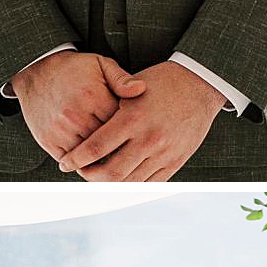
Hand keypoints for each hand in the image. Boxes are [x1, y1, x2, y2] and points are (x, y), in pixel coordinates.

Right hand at [12, 50, 145, 160]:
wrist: (36, 71)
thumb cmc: (74, 69)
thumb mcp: (100, 64)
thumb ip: (122, 78)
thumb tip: (141, 90)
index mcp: (92, 96)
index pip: (120, 123)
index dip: (131, 130)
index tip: (140, 133)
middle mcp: (75, 115)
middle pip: (106, 142)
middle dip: (119, 146)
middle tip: (132, 151)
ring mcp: (59, 130)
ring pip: (89, 155)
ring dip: (101, 158)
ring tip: (115, 158)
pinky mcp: (47, 140)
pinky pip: (70, 160)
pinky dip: (83, 163)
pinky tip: (94, 160)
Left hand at [56, 61, 223, 180]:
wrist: (201, 84)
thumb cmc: (163, 82)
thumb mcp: (133, 89)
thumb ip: (110, 111)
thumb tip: (84, 131)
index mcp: (133, 118)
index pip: (96, 147)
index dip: (77, 159)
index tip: (65, 162)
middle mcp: (148, 139)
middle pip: (111, 173)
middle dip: (90, 176)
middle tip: (82, 171)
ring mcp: (164, 152)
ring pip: (130, 182)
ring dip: (110, 184)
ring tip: (100, 176)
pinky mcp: (176, 160)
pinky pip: (150, 183)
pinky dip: (132, 184)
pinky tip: (123, 179)